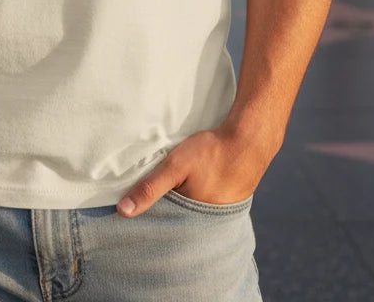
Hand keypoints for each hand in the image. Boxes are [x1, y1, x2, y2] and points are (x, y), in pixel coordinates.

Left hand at [116, 121, 275, 217]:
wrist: (250, 140)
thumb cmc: (213, 152)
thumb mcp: (176, 166)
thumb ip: (150, 187)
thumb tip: (123, 211)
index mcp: (193, 223)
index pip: (163, 234)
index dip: (147, 228)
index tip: (128, 225)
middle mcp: (207, 227)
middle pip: (175, 229)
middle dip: (160, 223)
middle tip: (142, 214)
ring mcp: (217, 218)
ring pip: (188, 220)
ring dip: (176, 213)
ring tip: (163, 203)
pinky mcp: (224, 207)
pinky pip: (201, 212)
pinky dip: (190, 205)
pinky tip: (185, 195)